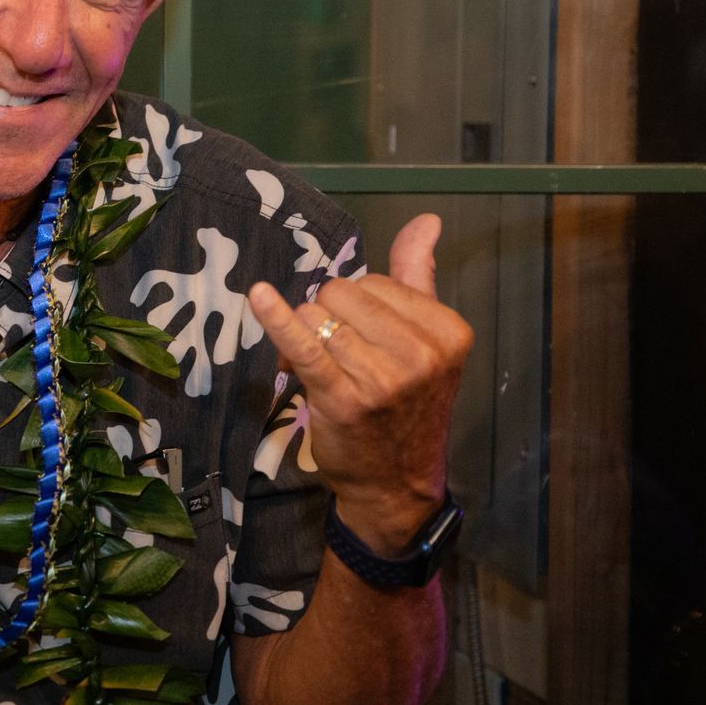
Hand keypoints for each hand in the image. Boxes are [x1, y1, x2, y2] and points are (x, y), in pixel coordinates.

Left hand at [247, 213, 473, 554]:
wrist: (395, 482)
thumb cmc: (406, 406)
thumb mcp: (427, 341)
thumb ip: (419, 276)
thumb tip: (427, 221)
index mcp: (447, 331)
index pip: (375, 281)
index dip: (357, 305)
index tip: (365, 340)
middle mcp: (421, 353)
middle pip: (341, 293)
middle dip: (328, 317)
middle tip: (340, 357)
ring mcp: (383, 378)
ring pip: (315, 317)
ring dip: (306, 338)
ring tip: (325, 372)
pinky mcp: (341, 398)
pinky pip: (302, 344)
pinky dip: (276, 319)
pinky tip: (258, 298)